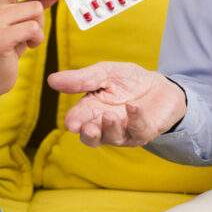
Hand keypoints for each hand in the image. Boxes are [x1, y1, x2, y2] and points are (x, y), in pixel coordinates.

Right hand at [47, 62, 186, 146]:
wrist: (159, 86)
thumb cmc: (128, 81)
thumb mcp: (104, 73)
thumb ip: (81, 79)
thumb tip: (51, 80)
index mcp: (91, 110)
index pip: (79, 119)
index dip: (75, 121)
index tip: (71, 122)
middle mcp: (105, 125)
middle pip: (92, 137)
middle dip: (89, 134)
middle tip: (86, 128)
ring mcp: (124, 132)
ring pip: (113, 138)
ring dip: (110, 128)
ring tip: (109, 116)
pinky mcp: (143, 132)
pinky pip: (138, 130)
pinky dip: (134, 119)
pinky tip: (132, 107)